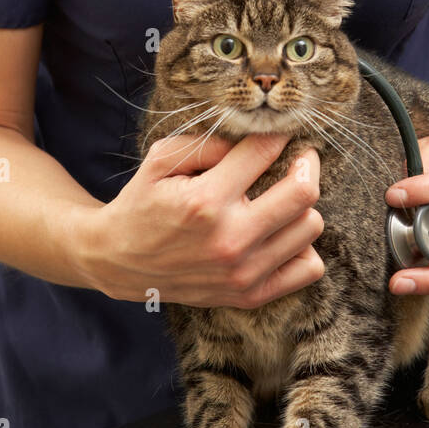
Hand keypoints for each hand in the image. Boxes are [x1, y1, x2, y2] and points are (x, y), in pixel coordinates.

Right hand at [76, 132, 323, 307]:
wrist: (118, 261)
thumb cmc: (142, 203)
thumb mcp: (161, 159)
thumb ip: (209, 142)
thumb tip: (257, 137)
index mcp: (206, 201)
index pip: (265, 152)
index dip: (277, 134)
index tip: (278, 132)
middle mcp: (229, 239)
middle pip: (304, 192)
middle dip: (306, 163)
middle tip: (298, 157)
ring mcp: (243, 272)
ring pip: (311, 226)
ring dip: (303, 205)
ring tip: (282, 198)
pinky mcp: (249, 294)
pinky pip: (309, 268)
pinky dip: (303, 246)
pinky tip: (281, 233)